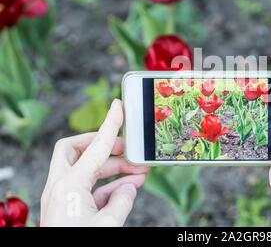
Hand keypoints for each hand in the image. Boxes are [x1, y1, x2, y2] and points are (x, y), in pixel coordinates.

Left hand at [40, 99, 149, 226]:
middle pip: (76, 150)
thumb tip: (129, 188)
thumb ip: (122, 202)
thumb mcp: (108, 224)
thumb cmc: (79, 242)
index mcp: (69, 185)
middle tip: (127, 148)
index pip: (96, 146)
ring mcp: (63, 197)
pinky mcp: (68, 208)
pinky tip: (128, 190)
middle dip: (102, 145)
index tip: (118, 106)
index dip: (110, 124)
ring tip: (140, 173)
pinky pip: (89, 189)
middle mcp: (61, 186)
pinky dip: (109, 186)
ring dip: (113, 169)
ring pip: (86, 170)